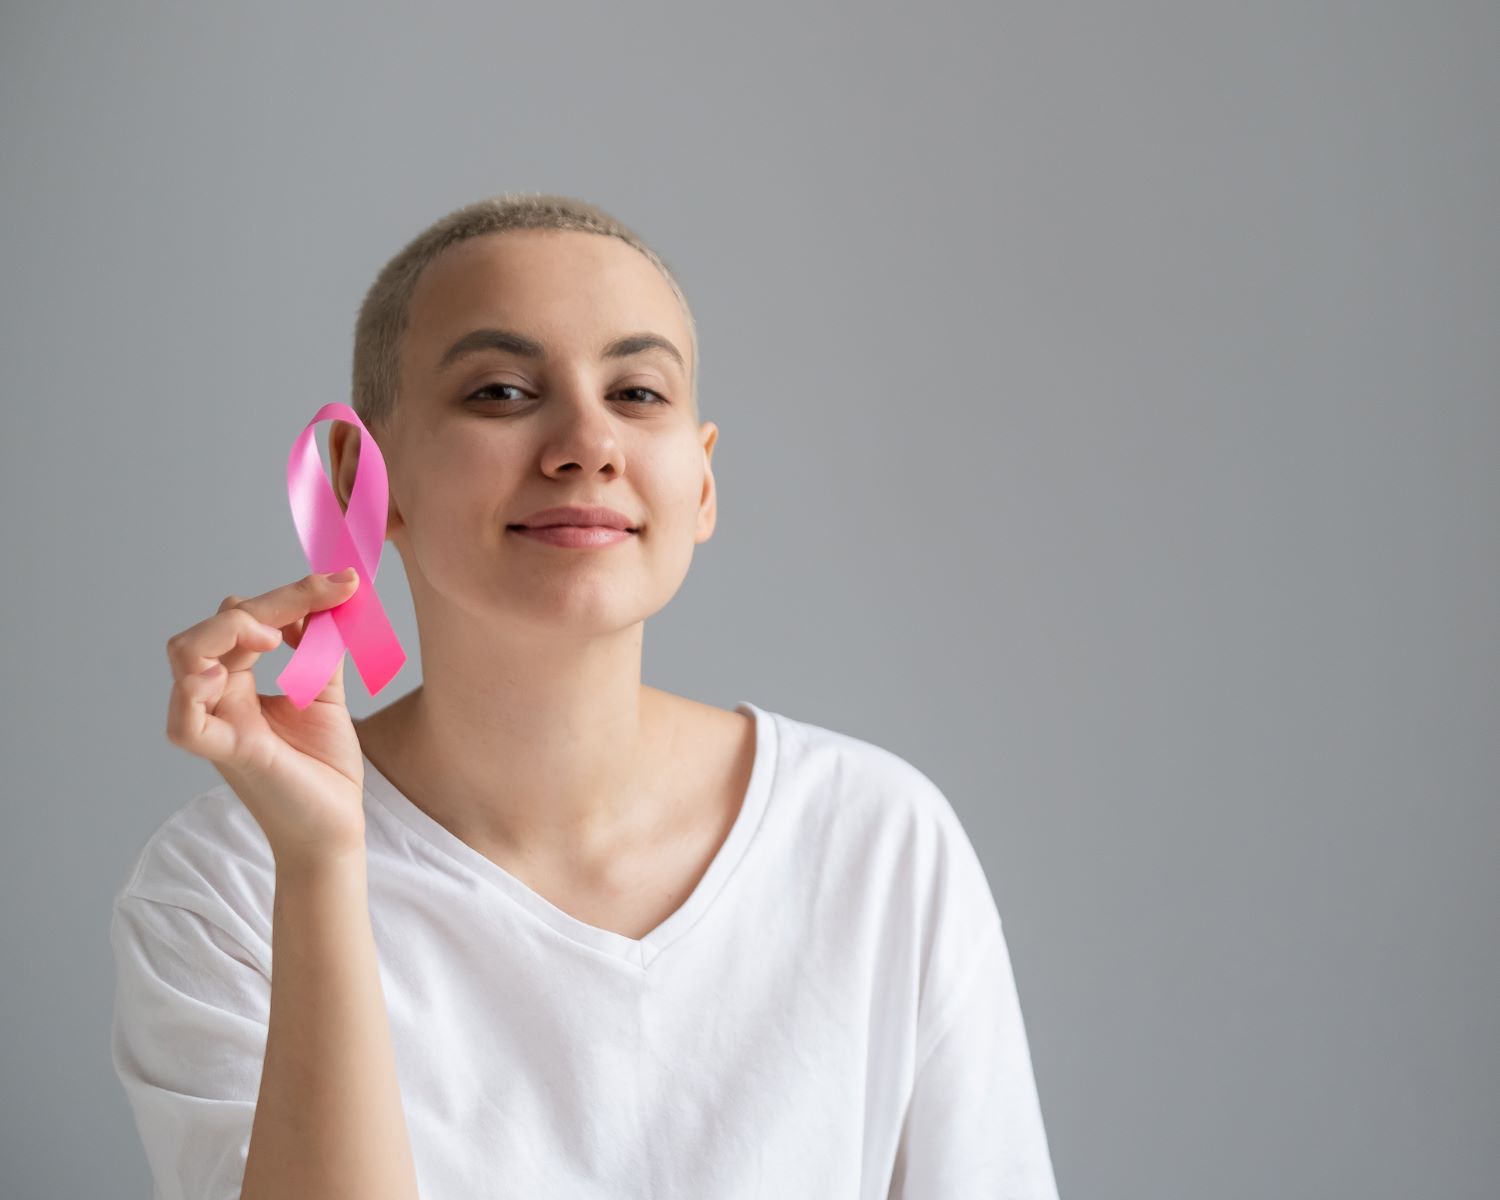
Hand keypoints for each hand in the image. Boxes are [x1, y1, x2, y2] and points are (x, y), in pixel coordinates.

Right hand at [164, 569, 368, 866]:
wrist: (336, 829)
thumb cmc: (324, 769)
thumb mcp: (326, 694)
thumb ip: (320, 647)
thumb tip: (329, 596)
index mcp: (239, 682)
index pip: (244, 618)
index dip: (292, 594)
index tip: (345, 582)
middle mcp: (220, 698)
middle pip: (217, 625)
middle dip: (272, 600)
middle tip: (327, 593)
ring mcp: (218, 724)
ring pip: (186, 655)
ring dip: (228, 630)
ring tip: (275, 632)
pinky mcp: (229, 754)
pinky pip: (186, 724)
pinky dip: (194, 693)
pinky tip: (225, 675)